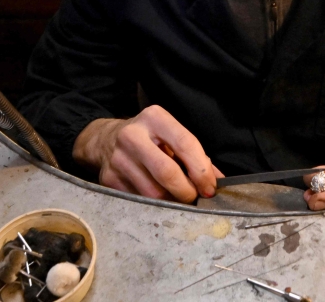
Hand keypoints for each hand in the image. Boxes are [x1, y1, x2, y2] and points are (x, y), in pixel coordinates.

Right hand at [72, 105, 221, 202]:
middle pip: (167, 172)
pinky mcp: (109, 179)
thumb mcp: (170, 135)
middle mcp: (133, 135)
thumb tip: (219, 182)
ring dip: (171, 202)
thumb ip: (195, 156)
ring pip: (153, 193)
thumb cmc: (149, 138)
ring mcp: (118, 158)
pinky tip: (159, 199)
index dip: (201, 170)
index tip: (210, 187)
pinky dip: (154, 205)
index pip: (185, 144)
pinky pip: (139, 200)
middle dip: (186, 191)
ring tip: (178, 198)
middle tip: (194, 198)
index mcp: (154, 118)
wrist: (105, 140)